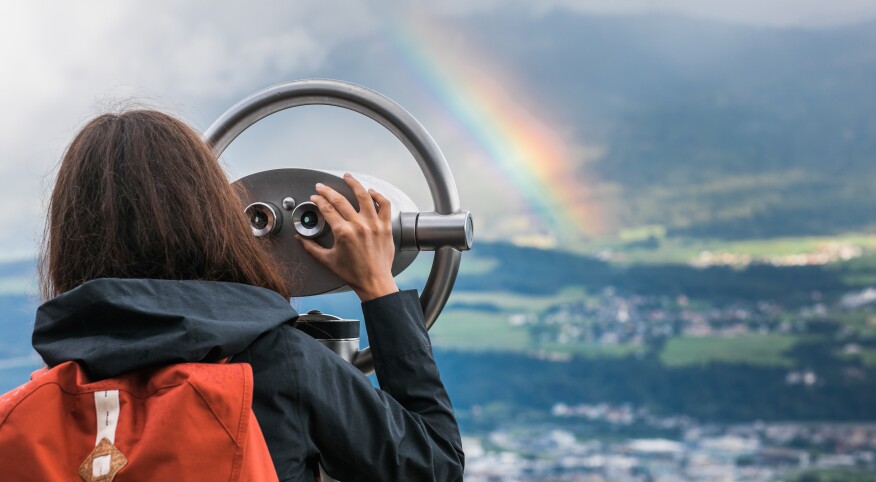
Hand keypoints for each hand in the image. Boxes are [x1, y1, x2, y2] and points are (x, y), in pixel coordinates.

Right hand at [297, 173, 398, 301]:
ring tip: (347, 177)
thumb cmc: (353, 273)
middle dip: (327, 190)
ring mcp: (374, 224)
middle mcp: (359, 226)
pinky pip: (384, 205)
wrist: (374, 282)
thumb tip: (300, 238)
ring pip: (364, 196)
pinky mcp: (385, 226)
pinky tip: (370, 191)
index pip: (327, 209)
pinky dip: (378, 196)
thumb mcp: (327, 260)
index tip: (315, 197)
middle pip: (340, 200)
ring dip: (353, 183)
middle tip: (321, 187)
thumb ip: (311, 247)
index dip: (318, 200)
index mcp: (343, 233)